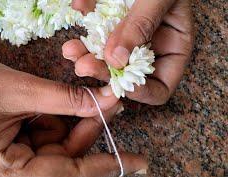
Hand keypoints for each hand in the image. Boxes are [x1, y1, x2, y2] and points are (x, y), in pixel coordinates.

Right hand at [0, 55, 146, 176]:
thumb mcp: (18, 90)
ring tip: (92, 99)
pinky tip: (65, 104)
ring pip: (60, 148)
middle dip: (88, 132)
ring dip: (76, 122)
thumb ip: (63, 99)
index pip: (65, 176)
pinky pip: (48, 138)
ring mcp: (14, 165)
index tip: (137, 162)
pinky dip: (60, 119)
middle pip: (65, 162)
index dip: (104, 166)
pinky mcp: (16, 150)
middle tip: (110, 107)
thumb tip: (104, 101)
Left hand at [63, 0, 193, 104]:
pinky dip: (82, 32)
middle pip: (125, 76)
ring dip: (85, 58)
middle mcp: (148, 47)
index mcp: (172, 46)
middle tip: (84, 65)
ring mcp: (126, 37)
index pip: (159, 87)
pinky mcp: (107, 24)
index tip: (119, 83)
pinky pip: (92, 36)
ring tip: (71, 50)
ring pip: (104, 60)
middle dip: (103, 73)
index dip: (141, 92)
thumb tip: (117, 59)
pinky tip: (77, 18)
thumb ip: (143, 24)